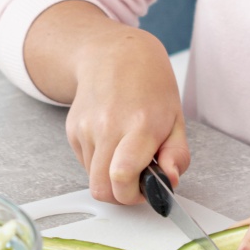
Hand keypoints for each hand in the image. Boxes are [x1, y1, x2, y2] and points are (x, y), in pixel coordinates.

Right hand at [64, 24, 190, 205]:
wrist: (115, 54)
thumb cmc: (150, 85)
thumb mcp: (176, 119)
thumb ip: (177, 155)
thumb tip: (169, 181)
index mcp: (139, 124)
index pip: (122, 177)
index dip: (133, 195)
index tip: (145, 189)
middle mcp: (107, 126)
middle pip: (101, 188)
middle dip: (120, 195)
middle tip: (136, 181)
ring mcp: (85, 128)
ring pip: (92, 179)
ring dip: (109, 177)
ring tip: (125, 153)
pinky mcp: (72, 129)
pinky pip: (84, 163)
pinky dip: (99, 162)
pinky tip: (111, 141)